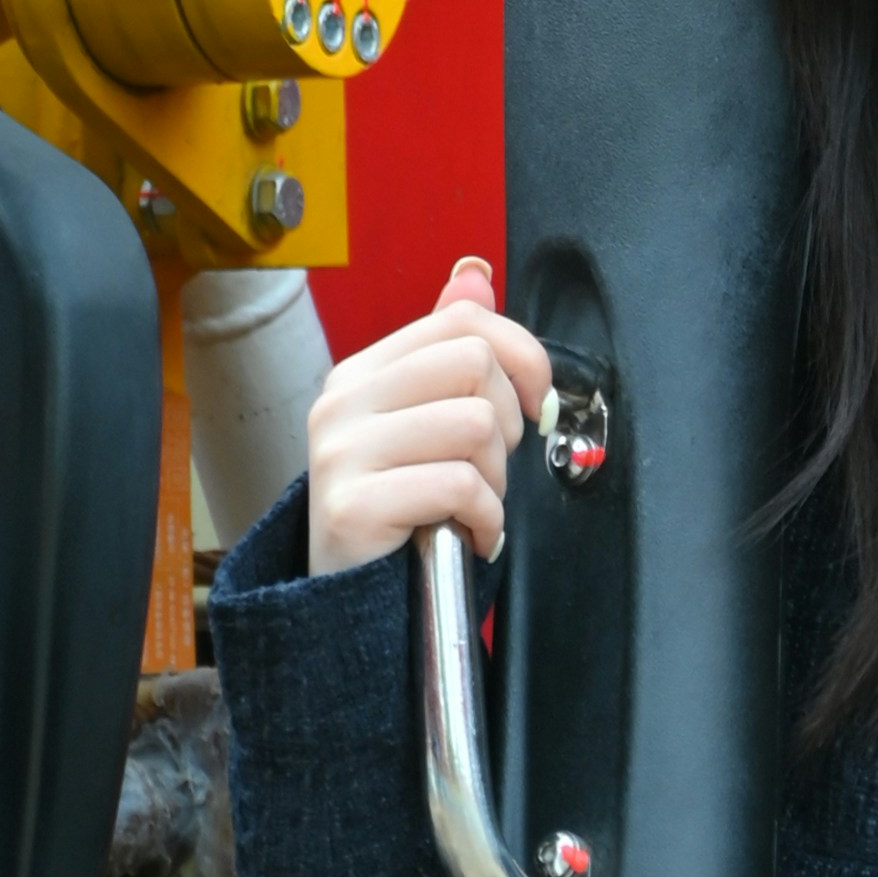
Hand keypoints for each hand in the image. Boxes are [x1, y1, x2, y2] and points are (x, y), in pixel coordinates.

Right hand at [305, 259, 553, 576]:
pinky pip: (461, 486)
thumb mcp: (421, 424)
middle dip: (508, 422)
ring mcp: (343, 451)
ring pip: (476, 425)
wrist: (342, 601)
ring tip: (470, 506)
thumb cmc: (396, 511)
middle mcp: (344, 402)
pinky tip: (468, 535)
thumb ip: (447, 352)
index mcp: (363, 374)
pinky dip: (486, 520)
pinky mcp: (354, 504)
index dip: (521, 356)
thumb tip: (474, 275)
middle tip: (489, 467)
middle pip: (475, 365)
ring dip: (496, 479)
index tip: (535, 401)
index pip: (462, 322)